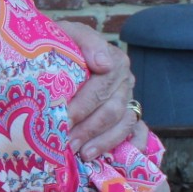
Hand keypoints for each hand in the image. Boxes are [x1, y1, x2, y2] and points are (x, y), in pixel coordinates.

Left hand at [58, 21, 145, 159]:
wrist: (54, 52)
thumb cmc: (60, 46)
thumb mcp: (67, 33)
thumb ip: (86, 41)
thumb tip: (103, 64)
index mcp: (115, 61)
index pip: (103, 86)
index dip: (83, 104)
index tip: (64, 117)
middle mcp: (125, 82)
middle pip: (112, 109)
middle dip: (88, 128)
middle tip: (66, 142)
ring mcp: (128, 100)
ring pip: (124, 124)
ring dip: (103, 141)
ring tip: (82, 154)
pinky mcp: (128, 116)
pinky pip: (138, 133)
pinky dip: (131, 146)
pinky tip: (112, 158)